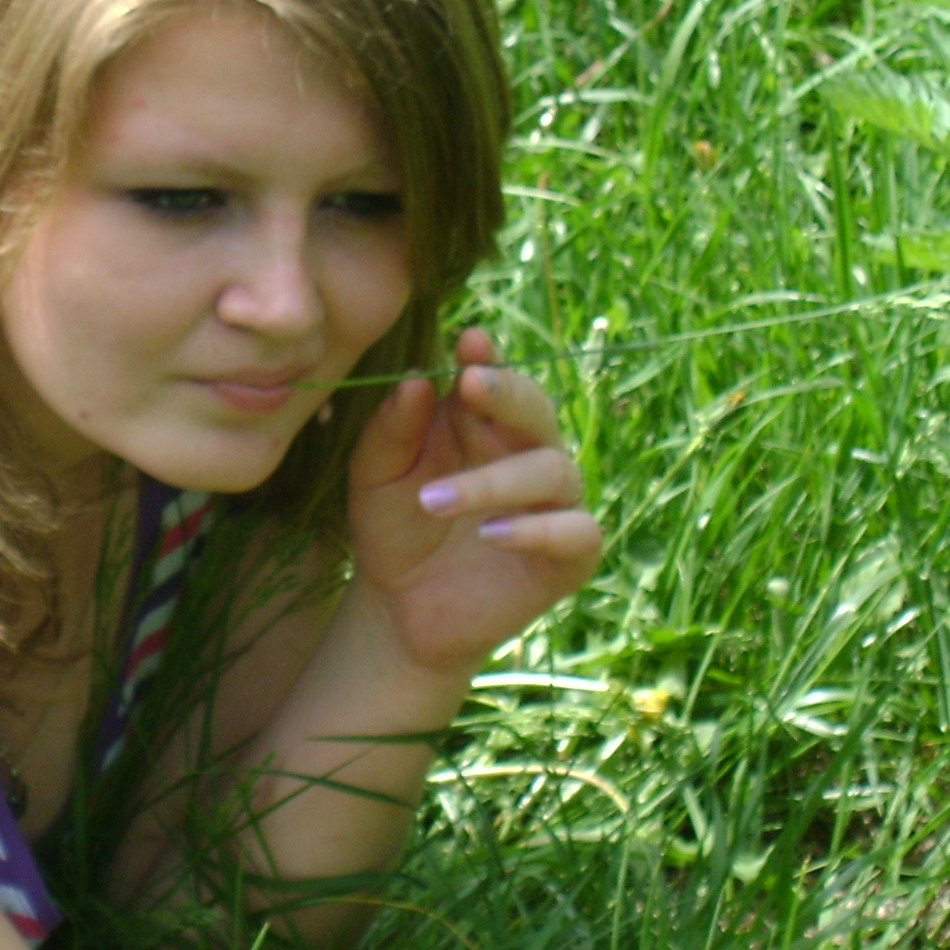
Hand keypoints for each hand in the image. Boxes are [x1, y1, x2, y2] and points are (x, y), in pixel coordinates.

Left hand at [345, 329, 601, 674]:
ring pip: (551, 470)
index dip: (488, 359)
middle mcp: (525, 453)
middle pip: (537, 409)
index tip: (469, 342)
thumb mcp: (374, 474)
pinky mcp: (568, 556)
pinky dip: (536, 530)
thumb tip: (418, 379)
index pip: (496, 379)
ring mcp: (553, 504)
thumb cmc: (392, 526)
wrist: (397, 608)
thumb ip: (393, 427)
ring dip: (494, 480)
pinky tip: (492, 533)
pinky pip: (575, 531)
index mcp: (480, 423)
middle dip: (508, 393)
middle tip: (469, 384)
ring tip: (432, 500)